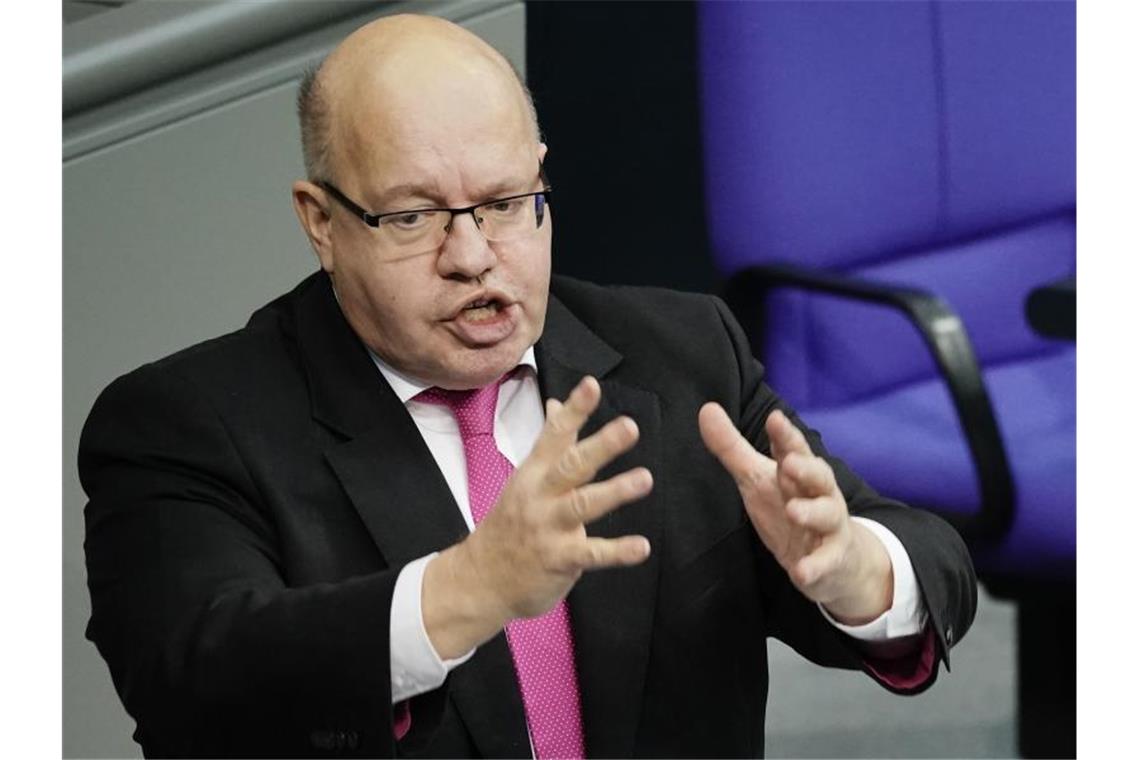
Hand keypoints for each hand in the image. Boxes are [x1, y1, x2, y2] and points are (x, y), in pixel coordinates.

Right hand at [424, 376, 652, 657]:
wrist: (480, 579)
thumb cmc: (510, 524)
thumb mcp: (526, 478)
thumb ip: (551, 442)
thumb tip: (558, 402)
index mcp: (534, 472)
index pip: (554, 435)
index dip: (574, 410)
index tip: (592, 385)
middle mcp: (540, 495)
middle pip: (571, 465)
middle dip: (600, 445)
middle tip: (630, 426)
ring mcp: (549, 527)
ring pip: (582, 505)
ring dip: (614, 492)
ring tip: (645, 479)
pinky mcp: (560, 559)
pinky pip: (591, 554)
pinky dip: (617, 551)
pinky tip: (641, 547)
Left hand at [698, 403, 891, 624]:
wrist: (836, 559)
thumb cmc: (790, 508)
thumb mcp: (757, 479)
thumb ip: (732, 447)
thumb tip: (707, 409)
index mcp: (799, 473)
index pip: (793, 449)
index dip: (785, 435)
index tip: (775, 419)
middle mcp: (819, 495)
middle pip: (818, 476)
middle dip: (806, 468)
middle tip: (789, 463)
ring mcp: (828, 527)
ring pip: (827, 515)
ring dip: (811, 512)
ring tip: (794, 511)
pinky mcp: (830, 560)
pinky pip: (826, 562)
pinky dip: (816, 567)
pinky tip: (802, 572)